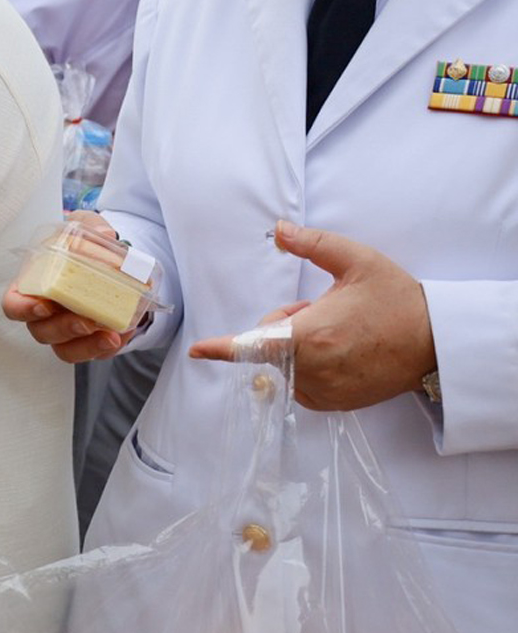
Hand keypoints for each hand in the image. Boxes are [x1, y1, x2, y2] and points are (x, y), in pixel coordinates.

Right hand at [2, 211, 127, 362]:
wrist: (115, 264)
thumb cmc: (86, 247)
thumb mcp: (87, 227)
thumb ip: (92, 225)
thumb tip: (106, 234)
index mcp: (34, 285)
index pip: (13, 305)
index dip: (23, 309)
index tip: (44, 306)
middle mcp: (45, 313)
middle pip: (41, 331)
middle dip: (62, 330)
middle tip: (85, 321)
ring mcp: (66, 330)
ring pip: (65, 351)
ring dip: (85, 347)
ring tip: (108, 336)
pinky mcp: (89, 341)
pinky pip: (93, 354)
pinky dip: (106, 348)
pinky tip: (120, 334)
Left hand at [189, 222, 434, 411]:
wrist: (436, 343)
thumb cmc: (397, 299)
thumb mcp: (356, 261)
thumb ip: (312, 244)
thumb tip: (278, 229)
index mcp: (311, 335)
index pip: (254, 343)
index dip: (222, 347)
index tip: (196, 351)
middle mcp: (313, 369)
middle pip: (271, 344)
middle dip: (285, 322)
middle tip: (323, 308)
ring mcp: (325, 391)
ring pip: (286, 363)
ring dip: (298, 346)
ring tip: (339, 330)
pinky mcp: (336, 403)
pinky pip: (303, 382)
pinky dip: (311, 365)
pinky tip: (343, 350)